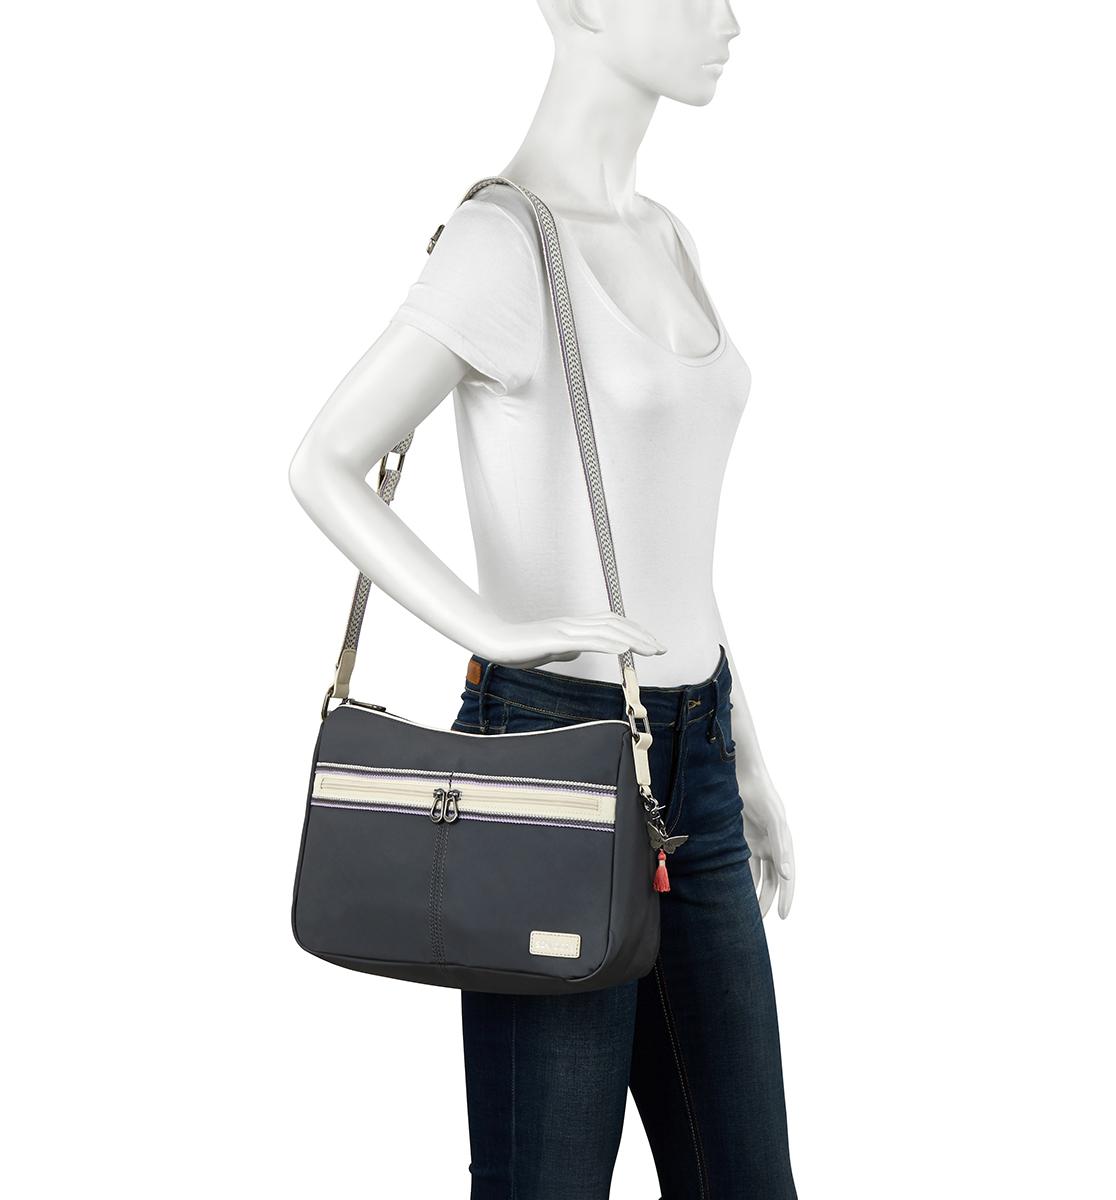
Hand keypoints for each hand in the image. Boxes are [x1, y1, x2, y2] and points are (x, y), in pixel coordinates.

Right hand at [478, 613, 666, 668]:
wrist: (495, 642)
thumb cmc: (519, 646)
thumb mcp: (550, 650)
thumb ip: (566, 648)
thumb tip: (579, 652)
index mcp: (574, 626)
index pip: (611, 623)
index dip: (634, 631)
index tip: (651, 644)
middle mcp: (574, 623)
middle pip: (615, 624)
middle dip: (641, 635)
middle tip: (662, 649)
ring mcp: (565, 629)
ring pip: (607, 629)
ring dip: (633, 639)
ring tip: (651, 650)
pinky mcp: (556, 639)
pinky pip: (587, 640)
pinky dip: (609, 643)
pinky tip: (624, 650)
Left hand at [740, 776, 794, 919]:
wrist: (741, 777)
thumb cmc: (762, 795)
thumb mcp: (774, 820)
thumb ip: (780, 847)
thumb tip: (787, 875)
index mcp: (783, 845)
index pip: (786, 878)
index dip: (786, 897)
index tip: (782, 915)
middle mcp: (770, 848)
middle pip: (769, 882)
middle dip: (765, 901)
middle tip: (758, 922)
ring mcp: (754, 845)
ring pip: (753, 876)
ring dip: (750, 892)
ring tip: (743, 912)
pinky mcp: (738, 840)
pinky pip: (739, 864)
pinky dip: (736, 878)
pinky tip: (730, 891)